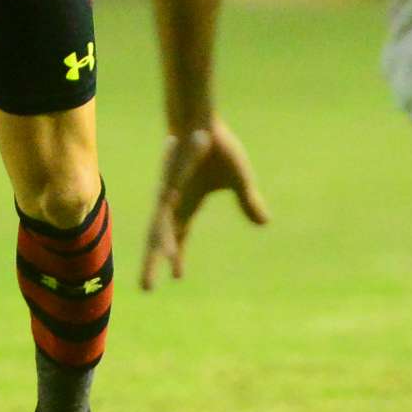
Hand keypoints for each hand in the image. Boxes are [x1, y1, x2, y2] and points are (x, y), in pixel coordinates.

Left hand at [140, 116, 269, 288]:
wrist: (203, 122)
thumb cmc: (218, 147)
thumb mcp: (240, 180)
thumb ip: (249, 202)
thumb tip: (265, 223)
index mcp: (188, 203)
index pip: (180, 235)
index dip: (177, 255)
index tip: (177, 277)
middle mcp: (173, 203)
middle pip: (161, 240)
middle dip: (153, 265)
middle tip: (147, 290)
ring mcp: (167, 197)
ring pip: (158, 234)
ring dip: (154, 259)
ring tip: (151, 284)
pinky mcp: (168, 189)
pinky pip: (165, 219)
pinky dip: (164, 237)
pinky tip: (164, 252)